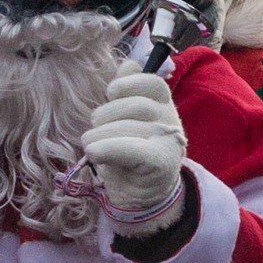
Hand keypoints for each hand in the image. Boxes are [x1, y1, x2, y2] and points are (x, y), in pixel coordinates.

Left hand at [84, 62, 186, 227]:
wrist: (143, 198)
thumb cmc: (129, 157)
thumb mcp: (125, 122)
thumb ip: (126, 93)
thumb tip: (127, 64)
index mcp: (163, 106)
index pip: (152, 82)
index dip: (126, 84)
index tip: (110, 95)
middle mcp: (170, 120)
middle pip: (134, 105)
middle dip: (104, 116)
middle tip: (94, 132)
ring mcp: (169, 141)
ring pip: (128, 125)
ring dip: (99, 136)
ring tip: (92, 147)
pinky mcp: (161, 162)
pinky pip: (131, 148)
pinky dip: (107, 148)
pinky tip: (93, 153)